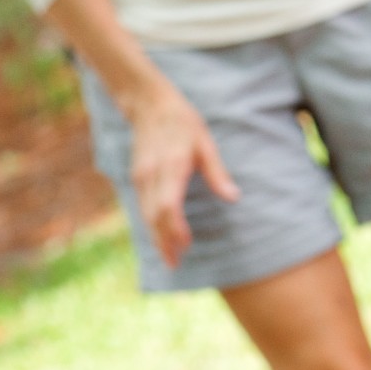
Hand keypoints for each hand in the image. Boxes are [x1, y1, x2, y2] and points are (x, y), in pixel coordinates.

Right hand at [120, 76, 239, 268]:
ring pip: (145, 214)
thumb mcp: (206, 143)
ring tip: (168, 258)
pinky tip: (158, 236)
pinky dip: (150, 224)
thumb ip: (217, 172)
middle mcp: (151, 175)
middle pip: (154, 216)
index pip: (168, 205)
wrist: (149, 105)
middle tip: (176, 264)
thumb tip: (234, 197)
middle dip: (163, 242)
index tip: (186, 245)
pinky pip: (142, 207)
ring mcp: (140, 177)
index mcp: (171, 166)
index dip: (174, 228)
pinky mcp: (136, 177)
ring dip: (155, 238)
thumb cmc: (184, 122)